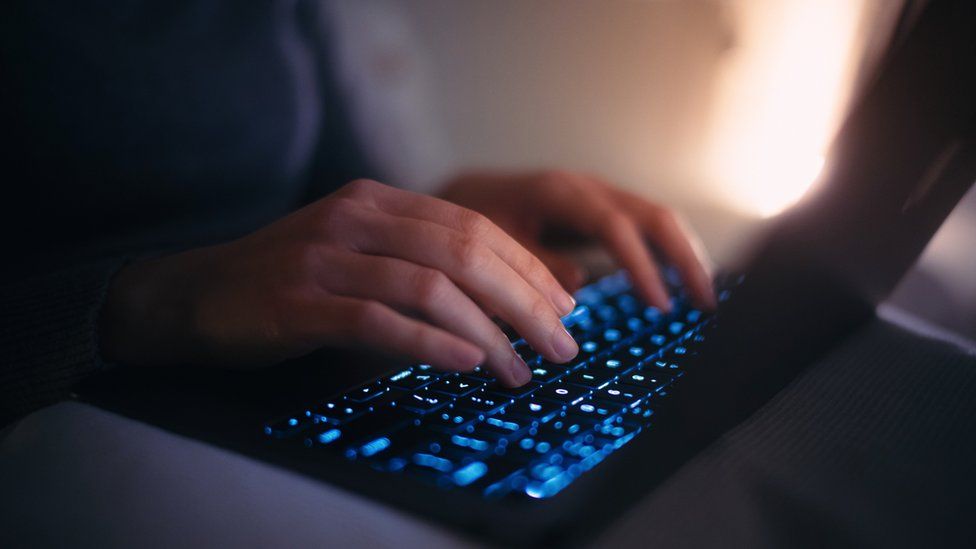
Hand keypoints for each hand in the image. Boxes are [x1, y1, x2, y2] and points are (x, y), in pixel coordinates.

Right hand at [100, 179, 578, 385]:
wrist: (196, 293)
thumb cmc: (290, 280)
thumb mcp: (358, 253)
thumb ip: (416, 261)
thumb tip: (499, 298)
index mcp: (378, 201)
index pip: (474, 226)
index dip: (527, 267)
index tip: (565, 306)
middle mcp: (357, 218)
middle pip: (465, 253)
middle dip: (524, 302)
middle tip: (562, 345)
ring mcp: (327, 257)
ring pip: (430, 288)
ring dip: (488, 333)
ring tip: (520, 371)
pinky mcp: (301, 301)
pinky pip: (380, 321)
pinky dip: (431, 343)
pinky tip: (468, 363)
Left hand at [439, 170, 715, 310]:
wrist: (463, 191)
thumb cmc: (472, 218)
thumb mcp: (490, 242)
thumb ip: (530, 263)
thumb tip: (578, 288)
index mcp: (559, 191)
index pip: (614, 226)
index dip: (640, 266)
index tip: (659, 306)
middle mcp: (587, 186)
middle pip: (652, 215)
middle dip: (684, 258)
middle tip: (707, 304)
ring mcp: (599, 192)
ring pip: (656, 216)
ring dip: (684, 254)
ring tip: (704, 298)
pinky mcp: (603, 206)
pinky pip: (646, 224)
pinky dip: (668, 250)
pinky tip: (682, 281)